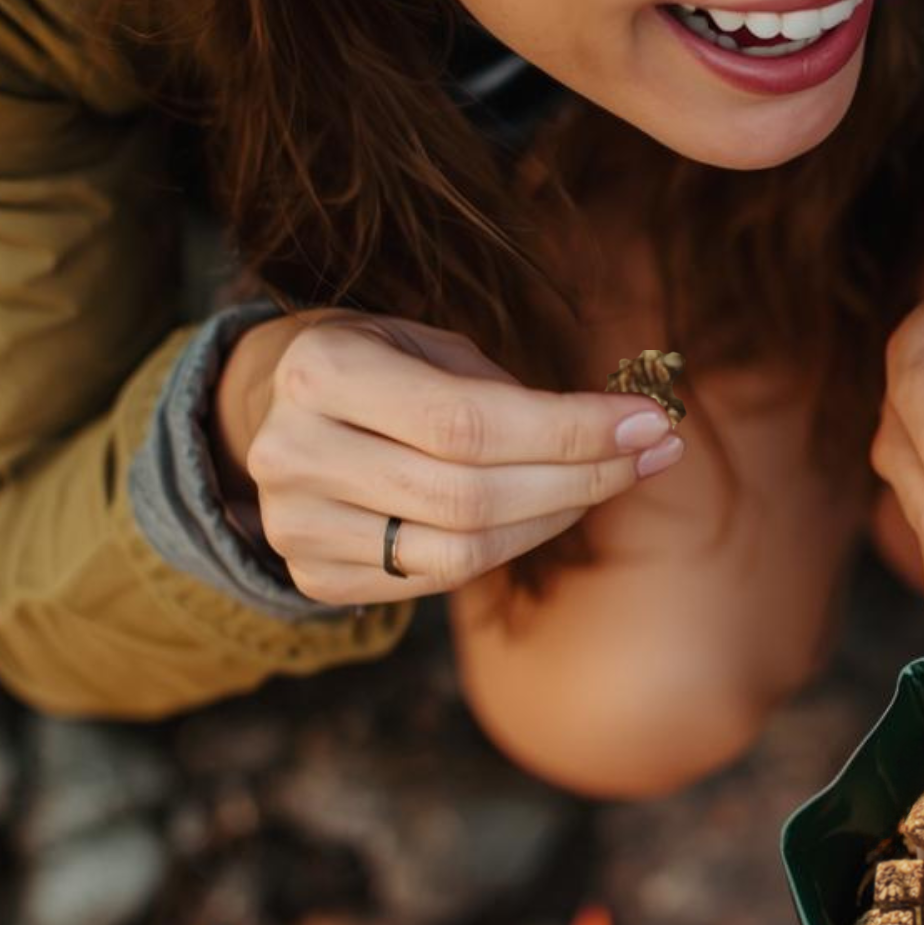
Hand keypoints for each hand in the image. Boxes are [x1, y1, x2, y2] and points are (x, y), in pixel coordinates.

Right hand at [211, 311, 683, 603]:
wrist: (271, 410)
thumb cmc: (381, 366)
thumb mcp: (430, 345)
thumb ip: (508, 391)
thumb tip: (628, 431)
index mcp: (321, 370)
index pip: (467, 422)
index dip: (570, 431)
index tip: (651, 423)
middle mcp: (293, 451)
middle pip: (470, 495)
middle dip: (581, 479)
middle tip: (652, 454)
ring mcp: (296, 523)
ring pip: (460, 552)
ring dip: (555, 519)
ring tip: (608, 481)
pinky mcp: (314, 575)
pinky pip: (436, 579)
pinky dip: (507, 547)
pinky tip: (545, 512)